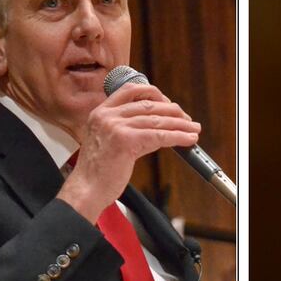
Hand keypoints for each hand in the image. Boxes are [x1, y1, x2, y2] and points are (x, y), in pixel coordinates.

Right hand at [58, 83, 200, 221]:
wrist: (86, 190)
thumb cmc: (97, 170)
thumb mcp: (106, 139)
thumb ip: (124, 125)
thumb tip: (154, 121)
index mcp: (101, 112)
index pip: (131, 90)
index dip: (153, 93)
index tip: (167, 103)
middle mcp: (107, 115)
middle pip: (149, 105)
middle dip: (172, 111)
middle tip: (187, 119)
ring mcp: (116, 126)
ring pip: (157, 120)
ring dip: (180, 124)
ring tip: (194, 129)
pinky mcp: (126, 141)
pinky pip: (159, 136)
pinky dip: (177, 137)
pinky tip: (188, 139)